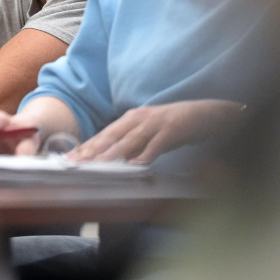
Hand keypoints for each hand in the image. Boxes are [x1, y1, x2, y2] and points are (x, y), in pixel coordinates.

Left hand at [67, 100, 245, 164]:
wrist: (207, 114)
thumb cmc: (177, 124)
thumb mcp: (151, 131)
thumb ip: (133, 142)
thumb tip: (116, 159)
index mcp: (133, 117)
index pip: (106, 133)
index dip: (89, 145)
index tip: (73, 157)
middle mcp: (141, 118)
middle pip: (112, 135)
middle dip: (93, 149)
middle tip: (77, 162)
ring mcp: (156, 123)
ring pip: (130, 140)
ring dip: (113, 154)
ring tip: (98, 165)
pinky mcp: (172, 131)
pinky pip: (155, 145)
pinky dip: (145, 155)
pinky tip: (135, 165)